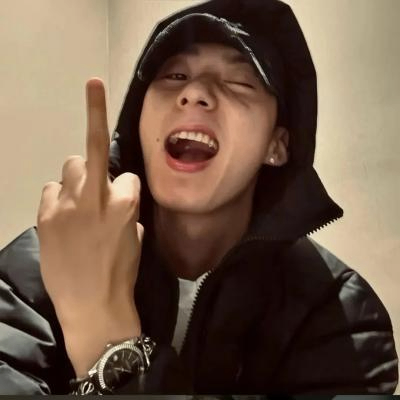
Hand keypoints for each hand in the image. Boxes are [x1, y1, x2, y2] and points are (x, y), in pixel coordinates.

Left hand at [36, 78, 142, 375]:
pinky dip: (57, 199)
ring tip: (76, 201)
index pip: (128, 176)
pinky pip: (50, 190)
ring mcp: (68, 204)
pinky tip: (61, 216)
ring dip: (76, 181)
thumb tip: (119, 203)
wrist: (92, 303)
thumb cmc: (121, 272)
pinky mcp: (46, 215)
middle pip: (92, 156)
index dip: (127, 188)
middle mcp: (96, 195)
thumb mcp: (137, 238)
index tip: (124, 199)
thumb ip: (129, 214)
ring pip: (70, 167)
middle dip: (95, 170)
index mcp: (125, 202)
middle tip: (94, 189)